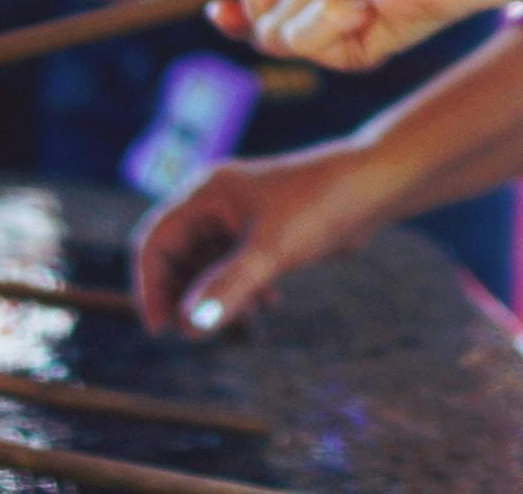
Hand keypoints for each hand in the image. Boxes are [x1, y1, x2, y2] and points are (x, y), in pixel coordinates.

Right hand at [131, 142, 398, 336]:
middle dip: (183, 296)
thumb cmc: (320, 207)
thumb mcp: (272, 251)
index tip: (160, 328)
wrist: (372, 188)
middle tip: (196, 334)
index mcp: (206, 193)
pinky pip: (233, 266)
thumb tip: (190, 327)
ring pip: (206, 265)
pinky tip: (268, 306)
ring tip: (245, 319)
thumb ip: (230, 287)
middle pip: (176, 256)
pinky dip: (241, 290)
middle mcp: (216, 201)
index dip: (150, 285)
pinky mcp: (262, 230)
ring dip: (214, 296)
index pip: (155, 241)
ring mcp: (238, 216)